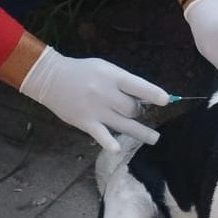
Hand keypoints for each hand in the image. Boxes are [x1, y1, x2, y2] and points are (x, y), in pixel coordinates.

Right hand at [18, 46, 168, 152]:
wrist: (51, 78)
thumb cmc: (83, 72)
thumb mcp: (105, 69)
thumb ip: (123, 82)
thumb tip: (145, 98)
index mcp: (112, 77)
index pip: (138, 86)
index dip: (153, 94)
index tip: (166, 100)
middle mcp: (106, 93)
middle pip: (132, 108)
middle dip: (138, 111)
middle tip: (134, 110)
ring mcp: (96, 110)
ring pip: (124, 124)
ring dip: (141, 132)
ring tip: (155, 138)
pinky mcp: (86, 122)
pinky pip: (101, 134)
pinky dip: (109, 143)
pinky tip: (117, 149)